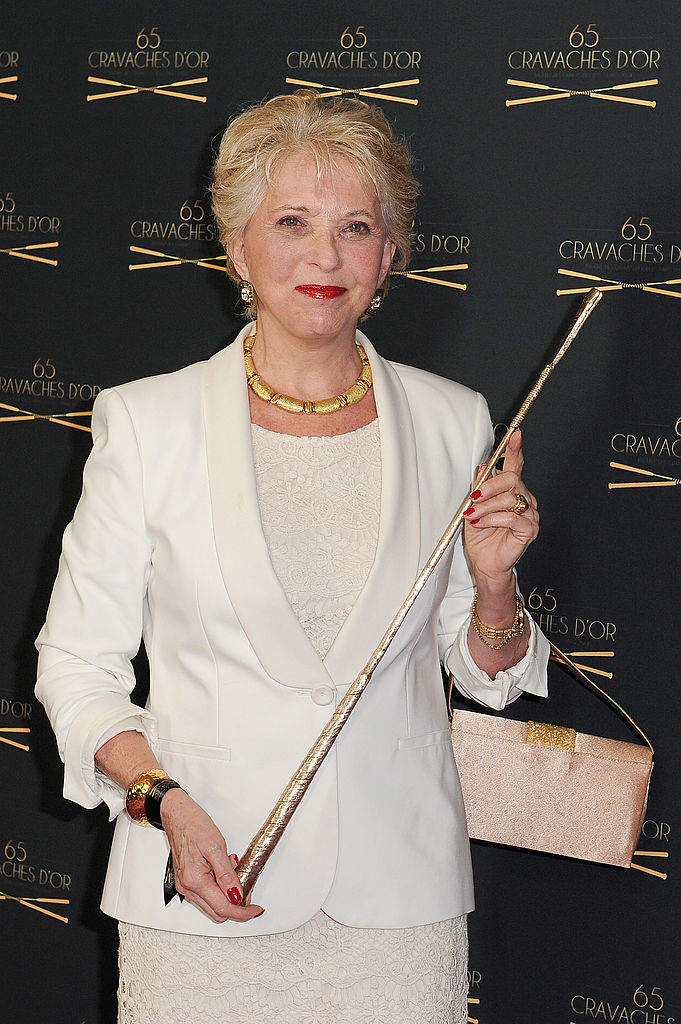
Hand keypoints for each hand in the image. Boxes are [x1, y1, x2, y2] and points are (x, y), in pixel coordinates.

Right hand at [160, 788, 264, 923]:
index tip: (255, 909)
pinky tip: (226, 874)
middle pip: (217, 912)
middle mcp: (187, 887)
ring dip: (227, 898)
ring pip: (211, 906)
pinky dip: (219, 890)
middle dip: (236, 907)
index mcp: (194, 880)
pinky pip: (206, 895)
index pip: (222, 908)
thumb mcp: (216, 846)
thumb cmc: (193, 824)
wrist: (176, 814)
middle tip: (250, 893)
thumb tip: (236, 895)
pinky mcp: (186, 881)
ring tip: (237, 876)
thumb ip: (226, 874)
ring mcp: (185, 885)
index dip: (242, 912)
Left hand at [463, 429, 538, 587]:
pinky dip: (493, 518)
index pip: (515, 466)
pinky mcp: (530, 529)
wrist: (485, 563)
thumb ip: (480, 487)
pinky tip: (483, 524)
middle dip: (488, 487)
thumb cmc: (482, 538)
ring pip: (509, 497)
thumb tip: (483, 466)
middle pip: (510, 479)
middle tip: (473, 499)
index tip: (515, 435)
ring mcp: (530, 514)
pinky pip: (512, 516)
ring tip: (474, 516)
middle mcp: (524, 499)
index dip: (515, 449)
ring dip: (486, 506)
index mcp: (511, 491)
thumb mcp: (475, 507)